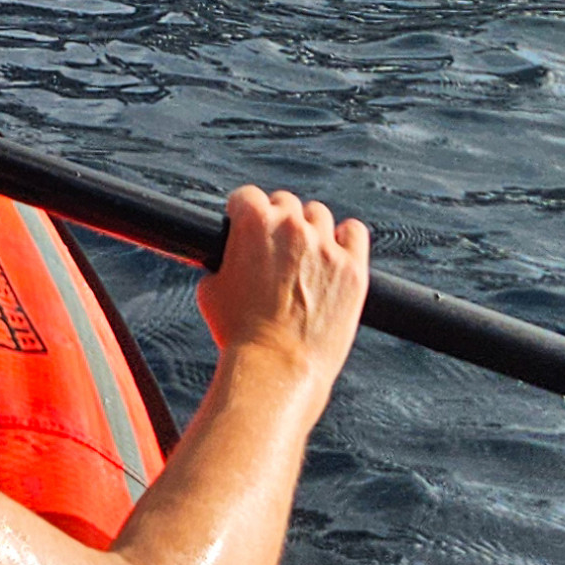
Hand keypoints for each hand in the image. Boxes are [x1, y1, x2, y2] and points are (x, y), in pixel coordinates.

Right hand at [193, 185, 369, 383]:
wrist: (276, 369)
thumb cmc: (238, 335)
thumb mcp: (210, 290)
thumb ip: (220, 261)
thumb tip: (225, 257)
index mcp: (253, 222)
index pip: (247, 195)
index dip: (243, 211)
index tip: (246, 225)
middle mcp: (291, 226)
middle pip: (286, 202)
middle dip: (278, 221)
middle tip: (275, 248)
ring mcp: (326, 246)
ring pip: (319, 215)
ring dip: (310, 230)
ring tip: (305, 257)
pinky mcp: (353, 269)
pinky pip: (354, 233)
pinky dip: (345, 239)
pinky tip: (336, 254)